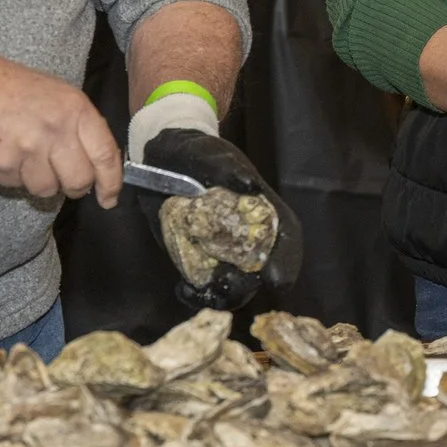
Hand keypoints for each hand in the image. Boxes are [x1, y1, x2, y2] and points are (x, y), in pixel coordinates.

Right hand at [0, 57, 121, 204]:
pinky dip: (14, 177)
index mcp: (76, 110)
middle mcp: (55, 131)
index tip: (109, 198)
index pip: (105, 155)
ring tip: (29, 157)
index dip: (111, 182)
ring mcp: (28, 149)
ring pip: (47, 190)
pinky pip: (17, 187)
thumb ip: (84, 129)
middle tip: (66, 179)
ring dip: (41, 182)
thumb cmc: (20, 90)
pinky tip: (8, 154)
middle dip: (75, 187)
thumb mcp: (63, 97)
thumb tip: (102, 167)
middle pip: (78, 181)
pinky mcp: (2, 164)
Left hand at [137, 127, 304, 311]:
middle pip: (261, 269)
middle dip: (246, 285)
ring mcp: (223, 251)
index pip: (286, 235)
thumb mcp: (206, 152)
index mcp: (260, 208)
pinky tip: (181, 290)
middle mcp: (248, 235)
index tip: (277, 280)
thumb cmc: (193, 153)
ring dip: (221, 294)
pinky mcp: (198, 261)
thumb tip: (248, 185)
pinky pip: (206, 287)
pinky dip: (196, 295)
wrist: (160, 161)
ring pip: (235, 284)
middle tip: (223, 285)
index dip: (286, 258)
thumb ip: (225, 166)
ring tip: (196, 290)